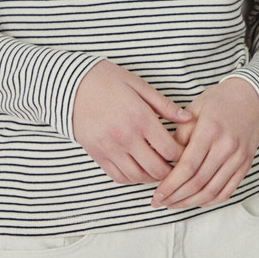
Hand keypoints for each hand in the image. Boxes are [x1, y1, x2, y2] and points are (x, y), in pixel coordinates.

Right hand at [72, 60, 191, 184]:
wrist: (70, 84)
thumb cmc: (107, 80)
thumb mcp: (138, 85)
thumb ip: (164, 104)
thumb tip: (187, 118)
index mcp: (140, 118)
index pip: (170, 150)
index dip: (183, 155)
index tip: (186, 151)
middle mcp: (125, 137)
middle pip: (157, 169)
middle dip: (171, 171)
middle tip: (176, 165)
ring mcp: (110, 148)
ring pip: (138, 177)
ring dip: (151, 176)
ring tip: (159, 167)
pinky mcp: (97, 154)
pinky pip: (118, 177)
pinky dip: (132, 177)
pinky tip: (139, 169)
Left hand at [150, 77, 258, 208]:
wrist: (250, 96)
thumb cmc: (218, 101)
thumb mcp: (193, 109)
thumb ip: (179, 135)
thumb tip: (164, 161)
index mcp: (210, 131)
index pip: (187, 167)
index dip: (170, 185)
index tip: (156, 194)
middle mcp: (226, 146)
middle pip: (198, 183)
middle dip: (176, 197)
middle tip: (160, 202)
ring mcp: (238, 158)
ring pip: (211, 191)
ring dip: (190, 202)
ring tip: (174, 204)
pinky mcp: (246, 165)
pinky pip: (227, 191)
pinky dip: (209, 201)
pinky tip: (195, 201)